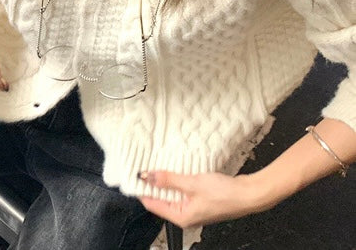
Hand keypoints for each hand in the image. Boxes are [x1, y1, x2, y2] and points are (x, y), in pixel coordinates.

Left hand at [137, 170, 273, 228]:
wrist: (249, 194)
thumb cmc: (225, 194)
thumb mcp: (192, 184)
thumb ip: (168, 180)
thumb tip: (148, 177)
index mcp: (182, 217)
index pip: (152, 204)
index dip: (140, 189)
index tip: (131, 174)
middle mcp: (186, 216)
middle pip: (160, 199)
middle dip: (152, 183)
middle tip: (142, 165)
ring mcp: (193, 208)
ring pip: (171, 194)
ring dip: (164, 181)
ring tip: (155, 165)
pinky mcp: (199, 201)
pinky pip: (181, 191)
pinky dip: (176, 181)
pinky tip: (173, 170)